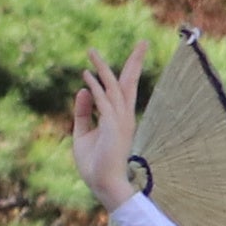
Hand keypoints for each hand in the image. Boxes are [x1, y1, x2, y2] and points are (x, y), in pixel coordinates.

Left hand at [70, 37, 150, 212]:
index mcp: (120, 117)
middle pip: (130, 83)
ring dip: (102, 69)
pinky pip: (103, 102)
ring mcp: (120, 120)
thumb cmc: (94, 163)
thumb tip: (82, 89)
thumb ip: (83, 112)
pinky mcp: (113, 127)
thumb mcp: (83, 133)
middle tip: (143, 41)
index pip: (125, 88)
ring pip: (114, 88)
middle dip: (135, 61)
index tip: (133, 52)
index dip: (128, 70)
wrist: (102, 184)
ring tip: (91, 51)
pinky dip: (95, 88)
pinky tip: (85, 76)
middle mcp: (124, 115)